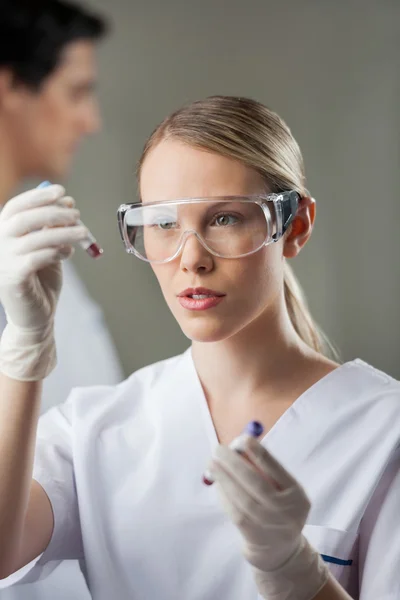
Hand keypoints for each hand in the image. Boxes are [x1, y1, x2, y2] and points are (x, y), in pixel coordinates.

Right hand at [0, 185, 87, 379]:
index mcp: (4, 234)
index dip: (37, 197)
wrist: (36, 317)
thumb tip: (68, 202)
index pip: (15, 208)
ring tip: (82, 233)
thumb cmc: (41, 280)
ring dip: (62, 232)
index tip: (61, 192)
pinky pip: (35, 258)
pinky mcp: (13, 280)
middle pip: (23, 220)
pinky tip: (68, 253)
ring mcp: (3, 263)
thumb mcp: (48, 248)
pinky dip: (55, 251)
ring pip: (33, 239)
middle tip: (77, 215)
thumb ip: (53, 228)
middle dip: (52, 212)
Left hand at [209, 436, 328, 599]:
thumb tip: (239, 446)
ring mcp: (268, 524)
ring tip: (212, 464)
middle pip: (256, 483)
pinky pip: (234, 511)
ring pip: (242, 498)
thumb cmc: (279, 508)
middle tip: (218, 449)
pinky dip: (223, 495)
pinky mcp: (252, 534)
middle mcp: (285, 510)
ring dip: (224, 478)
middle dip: (235, 463)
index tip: (243, 439)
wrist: (280, 549)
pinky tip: (217, 483)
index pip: (276, 469)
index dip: (258, 452)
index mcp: (295, 493)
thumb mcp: (284, 490)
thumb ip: (267, 471)